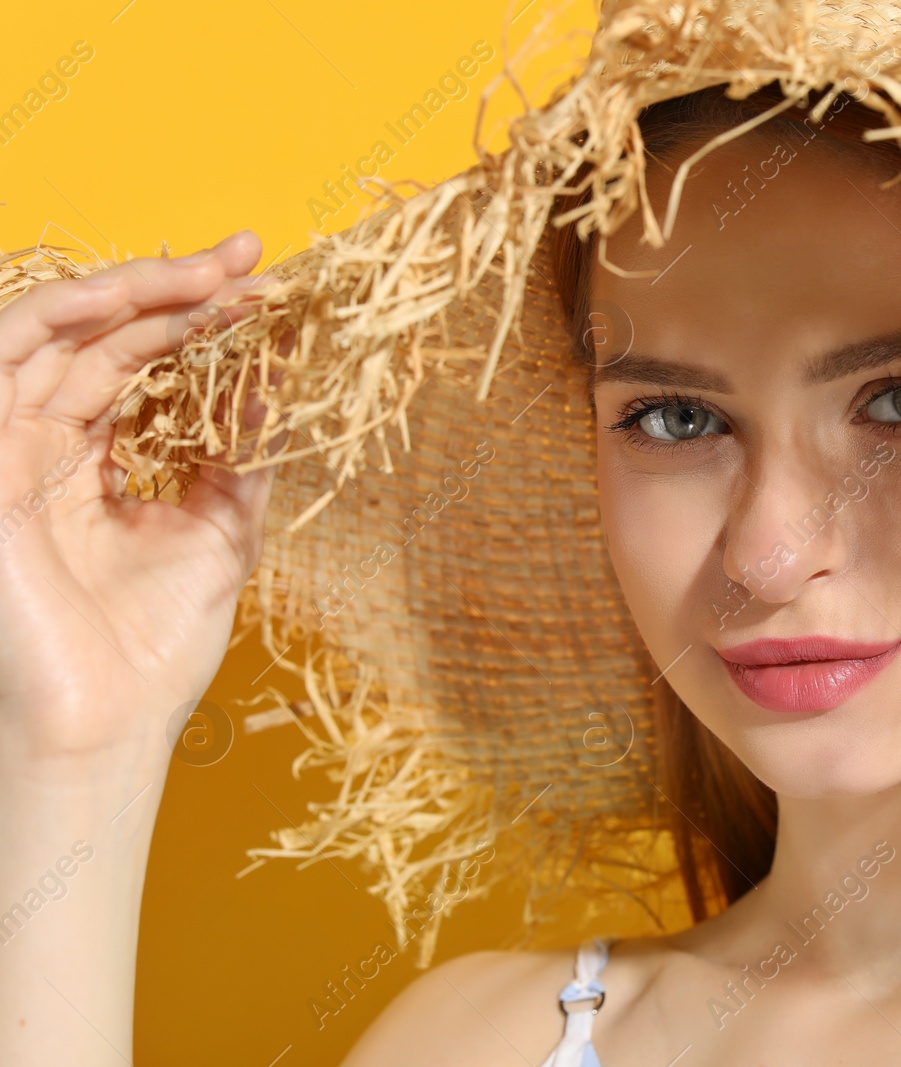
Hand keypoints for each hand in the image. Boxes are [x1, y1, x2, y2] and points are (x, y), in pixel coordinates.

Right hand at [0, 230, 274, 778]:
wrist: (108, 725)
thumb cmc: (154, 648)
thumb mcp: (220, 528)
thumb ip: (241, 449)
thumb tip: (283, 368)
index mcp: (88, 464)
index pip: (136, 365)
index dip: (196, 320)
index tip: (268, 289)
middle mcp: (39, 448)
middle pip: (99, 338)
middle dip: (175, 291)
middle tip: (249, 262)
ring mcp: (4, 453)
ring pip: (50, 335)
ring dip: (128, 292)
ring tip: (207, 272)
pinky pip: (2, 366)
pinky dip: (59, 319)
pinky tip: (125, 297)